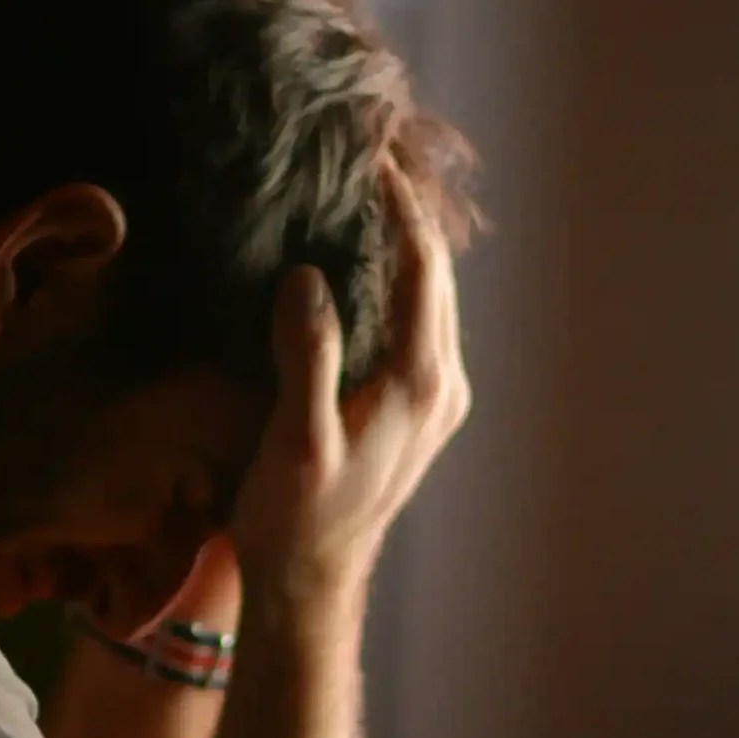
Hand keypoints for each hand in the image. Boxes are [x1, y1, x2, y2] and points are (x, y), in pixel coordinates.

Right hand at [229, 166, 468, 628]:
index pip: (422, 268)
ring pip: (431, 299)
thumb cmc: (296, 517)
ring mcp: (437, 399)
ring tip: (369, 194)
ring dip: (405, 246)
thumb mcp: (295, 437)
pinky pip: (418, 324)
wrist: (311, 583)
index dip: (400, 206)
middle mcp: (443, 385)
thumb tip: (308, 277)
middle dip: (409, 213)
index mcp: (420, 383)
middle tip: (372, 154)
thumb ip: (307, 355)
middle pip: (437, 275)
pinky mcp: (419, 410)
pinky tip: (363, 263)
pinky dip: (397, 282)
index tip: (373, 153)